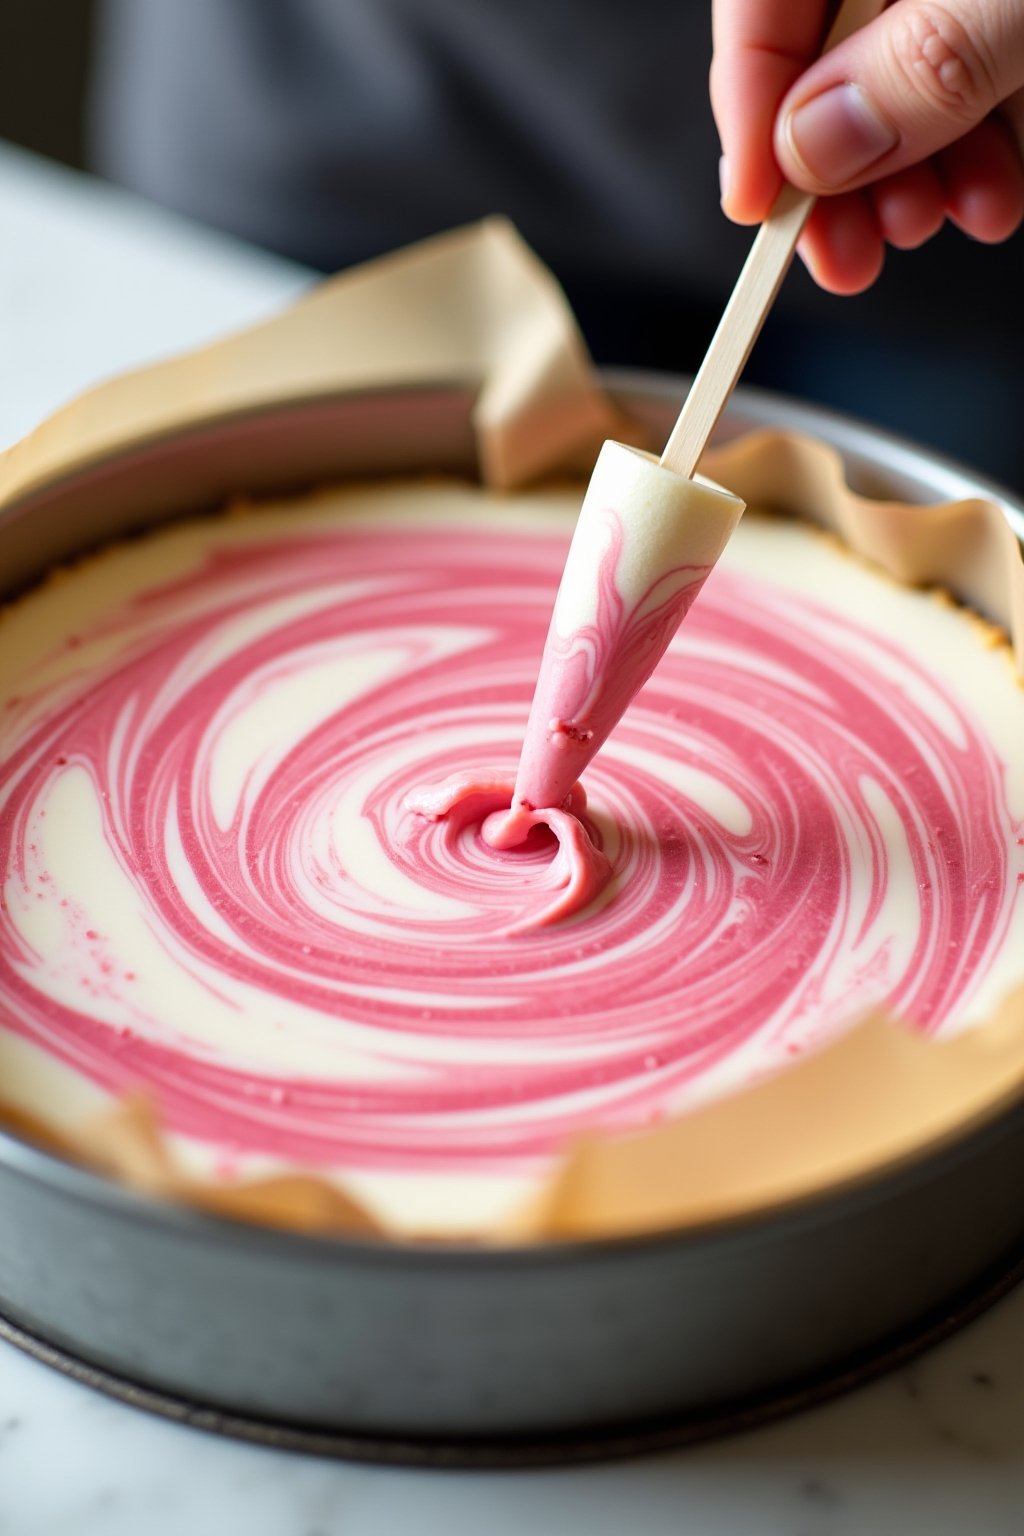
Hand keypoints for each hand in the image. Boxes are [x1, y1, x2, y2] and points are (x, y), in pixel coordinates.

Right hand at [711, 0, 1023, 291]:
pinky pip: (969, 94)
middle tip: (841, 252)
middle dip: (829, 174)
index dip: (747, 108)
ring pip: (893, 91)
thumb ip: (916, 63)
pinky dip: (969, 162)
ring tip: (922, 223)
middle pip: (818, 63)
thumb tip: (812, 146)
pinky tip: (984, 201)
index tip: (754, 206)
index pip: (761, 7)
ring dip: (902, 182)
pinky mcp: (1009, 27)